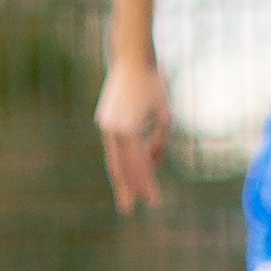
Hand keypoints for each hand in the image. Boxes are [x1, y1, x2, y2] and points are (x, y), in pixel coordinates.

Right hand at [97, 60, 169, 213]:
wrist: (131, 60)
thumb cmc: (154, 85)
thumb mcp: (165, 114)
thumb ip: (160, 140)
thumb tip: (155, 162)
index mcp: (128, 129)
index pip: (140, 165)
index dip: (148, 184)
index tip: (154, 202)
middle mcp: (112, 130)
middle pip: (121, 167)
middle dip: (128, 188)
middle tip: (129, 210)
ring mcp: (105, 126)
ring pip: (114, 159)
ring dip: (122, 178)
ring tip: (127, 197)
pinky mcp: (105, 121)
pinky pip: (114, 147)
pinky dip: (122, 159)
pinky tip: (130, 171)